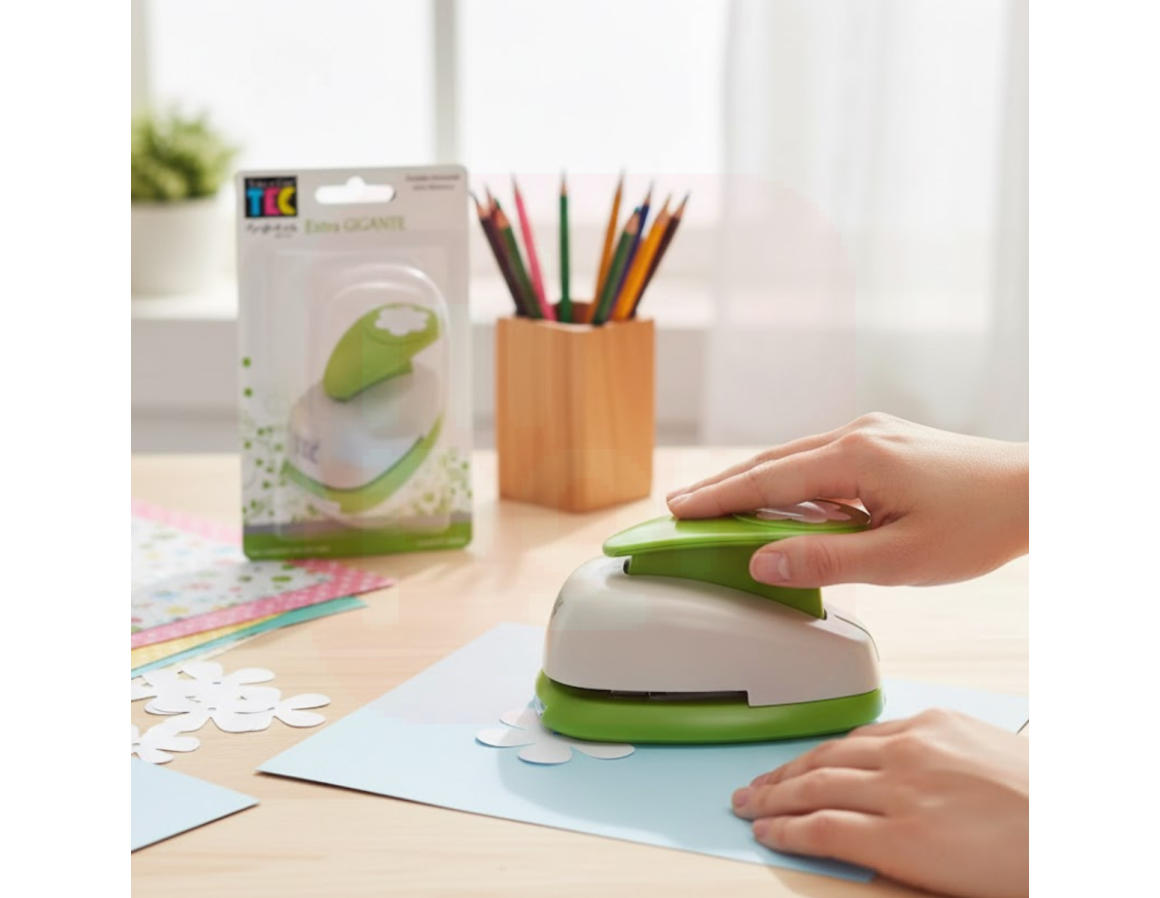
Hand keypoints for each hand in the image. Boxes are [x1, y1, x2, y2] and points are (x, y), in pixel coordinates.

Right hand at [666, 413, 1027, 586]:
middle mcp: (856, 435)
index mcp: (854, 458)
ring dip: (754, 484)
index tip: (674, 511)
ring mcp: (871, 435)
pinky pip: (821, 463)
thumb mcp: (901, 560)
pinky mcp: (883, 444)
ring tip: (717, 508)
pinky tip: (781, 505)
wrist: (1037, 491)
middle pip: (771, 463)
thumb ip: (825, 560)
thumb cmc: (977, 525)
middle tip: (678, 507)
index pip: (765, 481)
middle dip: (722, 487)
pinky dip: (790, 484)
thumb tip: (761, 561)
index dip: (716, 499)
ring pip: (794, 460)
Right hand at [732, 709, 1028, 897]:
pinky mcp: (936, 720)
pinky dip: (840, 743)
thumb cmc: (1025, 859)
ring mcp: (919, 745)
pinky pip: (872, 729)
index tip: (763, 831)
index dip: (783, 830)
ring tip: (770, 775)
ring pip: (836, 751)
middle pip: (816, 784)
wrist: (1081, 816)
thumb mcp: (944, 881)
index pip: (821, 828)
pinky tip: (826, 750)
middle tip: (745, 800)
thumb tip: (841, 841)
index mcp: (907, 836)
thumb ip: (885, 856)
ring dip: (794, 764)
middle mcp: (905, 783)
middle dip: (772, 795)